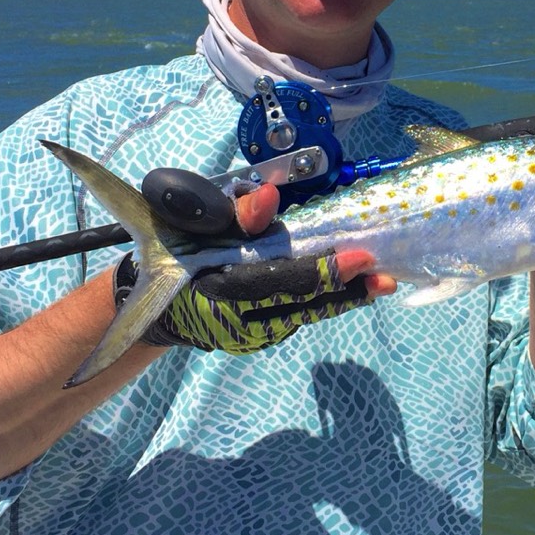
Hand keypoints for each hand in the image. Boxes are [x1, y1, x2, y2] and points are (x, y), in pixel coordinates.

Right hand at [115, 183, 395, 353]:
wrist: (150, 300)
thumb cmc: (171, 246)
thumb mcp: (189, 222)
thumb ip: (231, 215)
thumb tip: (267, 199)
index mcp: (213, 290)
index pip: (273, 283)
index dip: (317, 273)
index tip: (358, 259)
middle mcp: (234, 320)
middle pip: (298, 304)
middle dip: (344, 291)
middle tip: (384, 276)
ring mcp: (249, 333)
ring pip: (303, 314)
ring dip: (344, 299)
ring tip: (382, 283)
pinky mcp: (259, 334)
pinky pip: (298, 316)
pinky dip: (327, 302)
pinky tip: (356, 289)